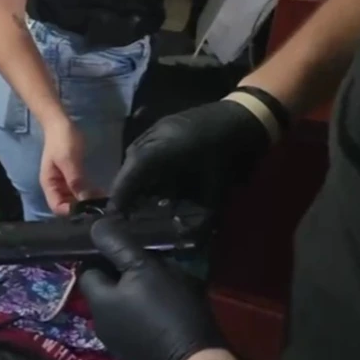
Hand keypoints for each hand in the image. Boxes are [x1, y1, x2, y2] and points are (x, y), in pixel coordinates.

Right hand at [40, 121, 97, 215]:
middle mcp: (56, 187)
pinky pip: (81, 190)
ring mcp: (65, 182)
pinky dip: (90, 193)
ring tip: (104, 201)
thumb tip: (85, 200)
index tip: (89, 209)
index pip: (57, 207)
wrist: (61, 123)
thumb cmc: (61, 140)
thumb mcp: (68, 160)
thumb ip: (75, 180)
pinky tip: (102, 193)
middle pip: (67, 206)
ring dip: (88, 201)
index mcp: (49, 184)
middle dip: (82, 208)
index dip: (71, 211)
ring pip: (76, 199)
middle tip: (100, 207)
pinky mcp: (74, 177)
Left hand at [79, 217, 225, 359]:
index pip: (88, 268)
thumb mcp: (144, 268)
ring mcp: (118, 341)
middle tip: (150, 262)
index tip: (126, 245)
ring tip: (162, 283)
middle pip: (106, 287)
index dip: (103, 254)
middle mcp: (100, 323)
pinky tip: (167, 307)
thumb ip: (117, 245)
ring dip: (136, 291)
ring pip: (122, 304)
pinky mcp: (136, 352)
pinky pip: (135, 321)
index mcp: (97, 301)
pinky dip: (145, 311)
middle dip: (123, 272)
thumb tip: (94, 225)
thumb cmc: (168, 309)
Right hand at [111, 93, 276, 210]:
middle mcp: (152, 137)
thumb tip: (193, 243)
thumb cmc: (230, 153)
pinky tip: (153, 180)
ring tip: (137, 199)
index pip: (129, 177)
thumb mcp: (216, 187)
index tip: (113, 217)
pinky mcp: (164, 125)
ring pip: (135, 156)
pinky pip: (145, 147)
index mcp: (160, 151)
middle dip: (124, 190)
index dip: (119, 198)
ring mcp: (157, 128)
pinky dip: (144, 166)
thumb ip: (202, 216)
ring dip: (134, 178)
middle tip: (124, 212)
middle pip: (129, 167)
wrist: (247, 115)